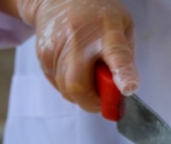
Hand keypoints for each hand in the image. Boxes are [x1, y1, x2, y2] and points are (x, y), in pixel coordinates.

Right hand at [16, 0, 138, 111]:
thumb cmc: (98, 14)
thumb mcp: (123, 27)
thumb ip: (125, 59)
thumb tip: (122, 91)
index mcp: (107, 30)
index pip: (116, 55)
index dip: (122, 75)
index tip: (128, 89)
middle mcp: (79, 39)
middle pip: (79, 85)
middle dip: (91, 102)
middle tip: (102, 98)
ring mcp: (56, 48)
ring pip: (67, 90)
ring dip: (81, 93)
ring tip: (88, 73)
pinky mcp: (42, 56)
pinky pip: (57, 85)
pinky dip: (68, 85)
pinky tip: (74, 67)